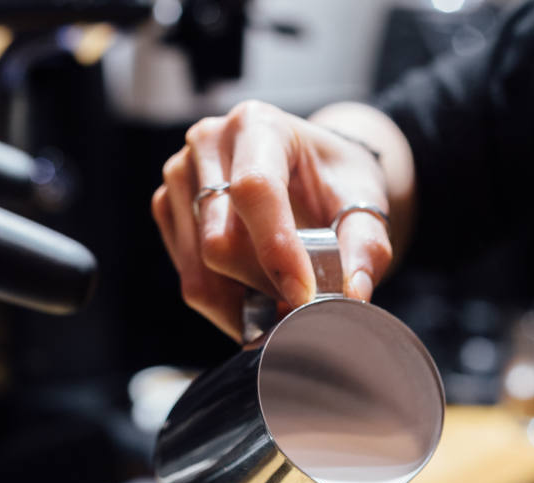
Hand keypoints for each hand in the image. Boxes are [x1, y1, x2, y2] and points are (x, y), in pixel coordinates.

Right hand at [151, 100, 404, 340]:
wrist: (312, 171)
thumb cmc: (336, 182)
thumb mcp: (365, 205)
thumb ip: (365, 248)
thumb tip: (352, 295)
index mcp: (259, 125)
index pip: (255, 191)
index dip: (278, 252)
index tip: (305, 296)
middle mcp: (208, 142)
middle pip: (221, 243)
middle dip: (266, 287)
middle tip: (303, 305)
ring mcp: (181, 175)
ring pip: (202, 272)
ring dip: (247, 304)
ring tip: (282, 303)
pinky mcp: (168, 209)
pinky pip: (191, 281)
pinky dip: (227, 305)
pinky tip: (255, 296)